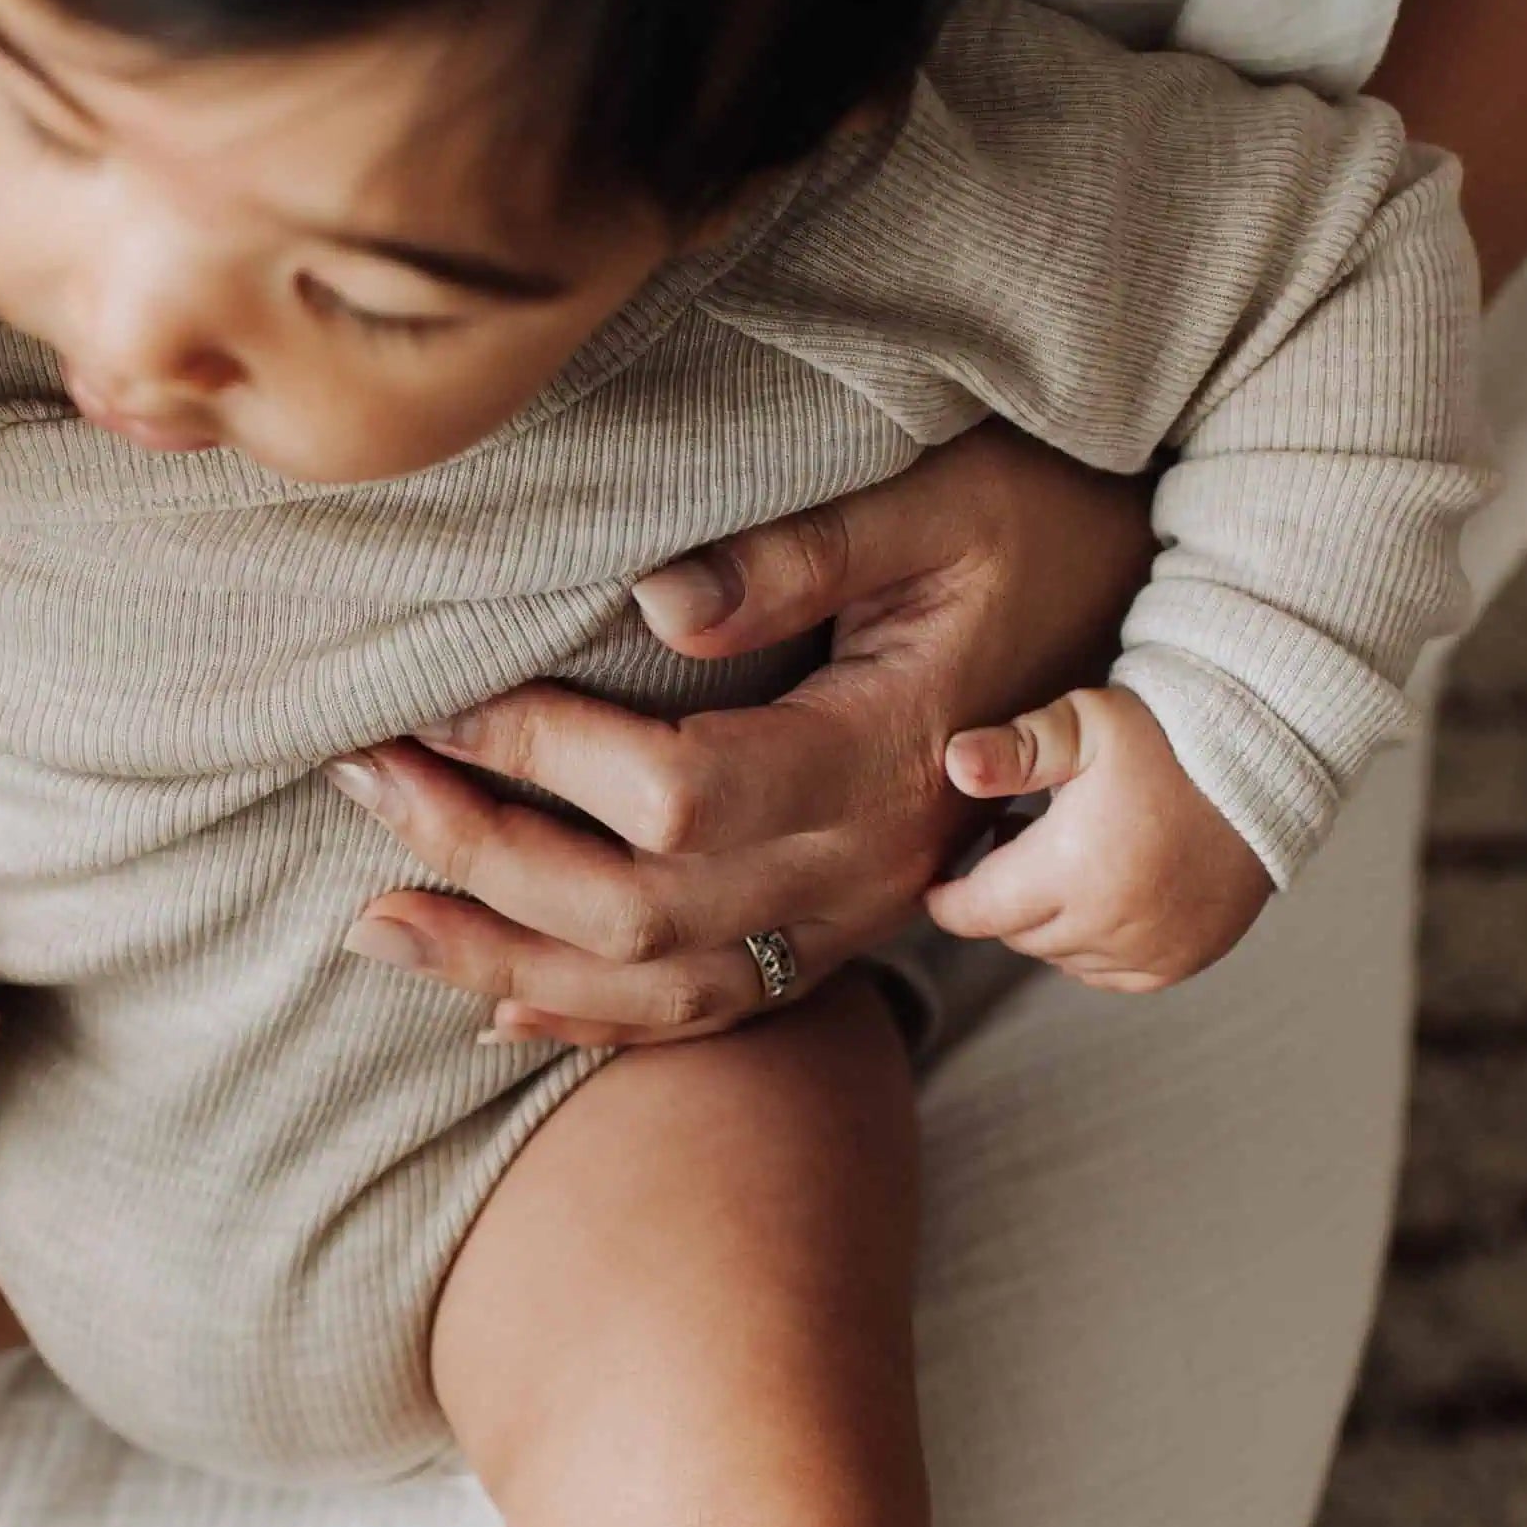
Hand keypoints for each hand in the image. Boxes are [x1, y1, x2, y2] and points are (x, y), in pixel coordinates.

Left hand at [328, 424, 1156, 1049]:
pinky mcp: (844, 929)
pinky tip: (495, 1011)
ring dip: (505, 963)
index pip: (678, 789)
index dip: (540, 754)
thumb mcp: (937, 502)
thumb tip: (656, 595)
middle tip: (359, 780)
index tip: (431, 699)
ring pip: (659, 989)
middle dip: (482, 853)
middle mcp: (866, 865)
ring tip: (375, 925)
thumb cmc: (1038, 526)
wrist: (1166, 627)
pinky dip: (594, 1024)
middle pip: (641, 906)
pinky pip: (712, 1012)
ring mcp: (857, 915)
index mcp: (884, 756)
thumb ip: (801, 549)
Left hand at [929, 686, 1271, 989]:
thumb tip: (955, 764)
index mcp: (1073, 869)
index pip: (978, 912)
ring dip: (1049, 923)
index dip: (948, 900)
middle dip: (1002, 899)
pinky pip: (1110, 976)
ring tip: (1064, 863)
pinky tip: (1104, 896)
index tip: (936, 885)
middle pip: (1018, 935)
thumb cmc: (1166, 737)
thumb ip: (1016, 747)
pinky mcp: (1181, 961)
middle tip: (1013, 845)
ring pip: (1061, 959)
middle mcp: (1109, 923)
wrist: (1266, 765)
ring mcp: (1149, 950)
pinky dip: (1094, 948)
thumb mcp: (1084, 725)